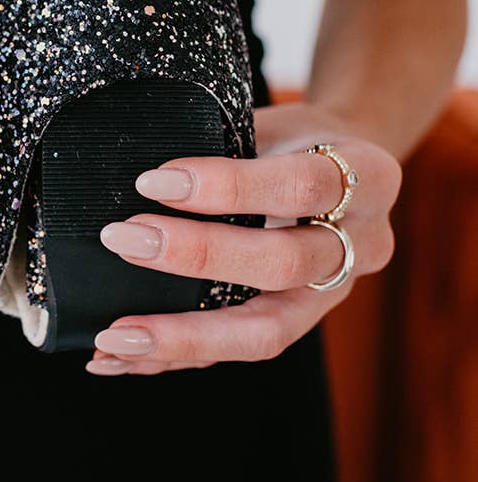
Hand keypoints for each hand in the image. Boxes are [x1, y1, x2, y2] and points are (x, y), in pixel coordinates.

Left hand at [87, 102, 401, 376]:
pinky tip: (116, 359)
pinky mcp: (296, 326)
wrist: (340, 169)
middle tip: (124, 241)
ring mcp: (333, 295)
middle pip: (285, 265)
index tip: (154, 180)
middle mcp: (362, 245)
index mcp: (368, 177)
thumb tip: (140, 178)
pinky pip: (233, 353)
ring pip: (266, 333)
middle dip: (198, 257)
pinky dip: (172, 357)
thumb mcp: (275, 122)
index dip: (229, 186)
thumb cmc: (292, 140)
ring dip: (182, 336)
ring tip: (113, 338)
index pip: (302, 185)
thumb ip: (226, 146)